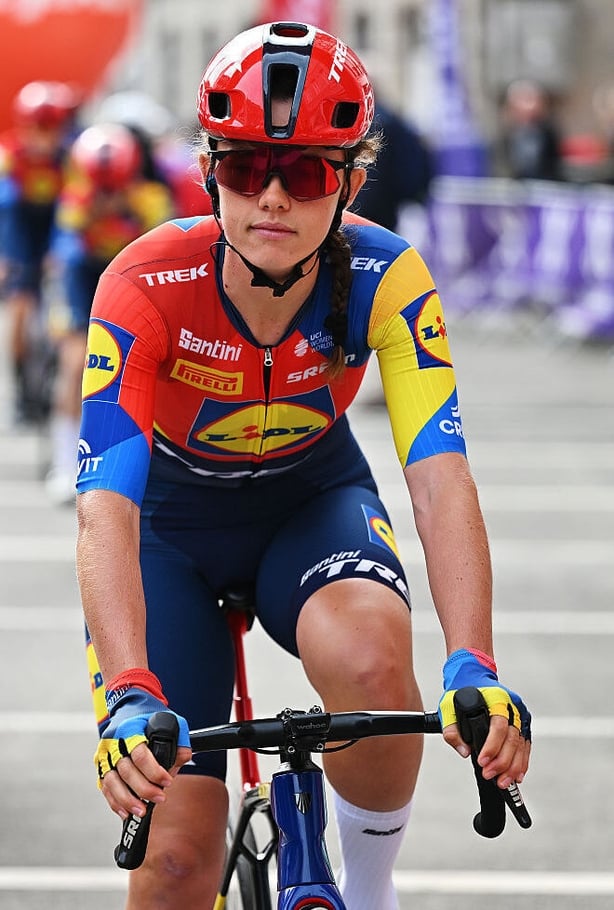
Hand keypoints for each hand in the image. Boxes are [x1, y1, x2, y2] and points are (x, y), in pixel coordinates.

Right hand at [94, 669, 190, 818]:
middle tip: (160, 798)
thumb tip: (182, 759)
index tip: (167, 781)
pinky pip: (105, 787)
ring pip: (112, 782)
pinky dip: (114, 802)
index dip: (154, 771)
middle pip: (126, 771)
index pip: (140, 755)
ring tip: (142, 810)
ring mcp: (105, 754)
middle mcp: (114, 742)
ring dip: (127, 800)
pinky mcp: (101, 765)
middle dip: (144, 789)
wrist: (129, 707)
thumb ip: (180, 740)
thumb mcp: (171, 719)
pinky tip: (126, 812)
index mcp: (130, 729)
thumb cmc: (150, 715)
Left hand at [438, 648, 530, 788]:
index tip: (482, 761)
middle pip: (512, 738)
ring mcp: (520, 713)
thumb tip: (464, 752)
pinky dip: (522, 762)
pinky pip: (525, 745)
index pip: (498, 725)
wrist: (472, 675)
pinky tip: (516, 775)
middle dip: (502, 761)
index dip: (492, 746)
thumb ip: (451, 730)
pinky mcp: (524, 722)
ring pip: (521, 744)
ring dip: (513, 766)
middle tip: (489, 775)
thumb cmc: (460, 690)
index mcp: (495, 698)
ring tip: (502, 781)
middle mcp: (512, 705)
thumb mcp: (448, 707)